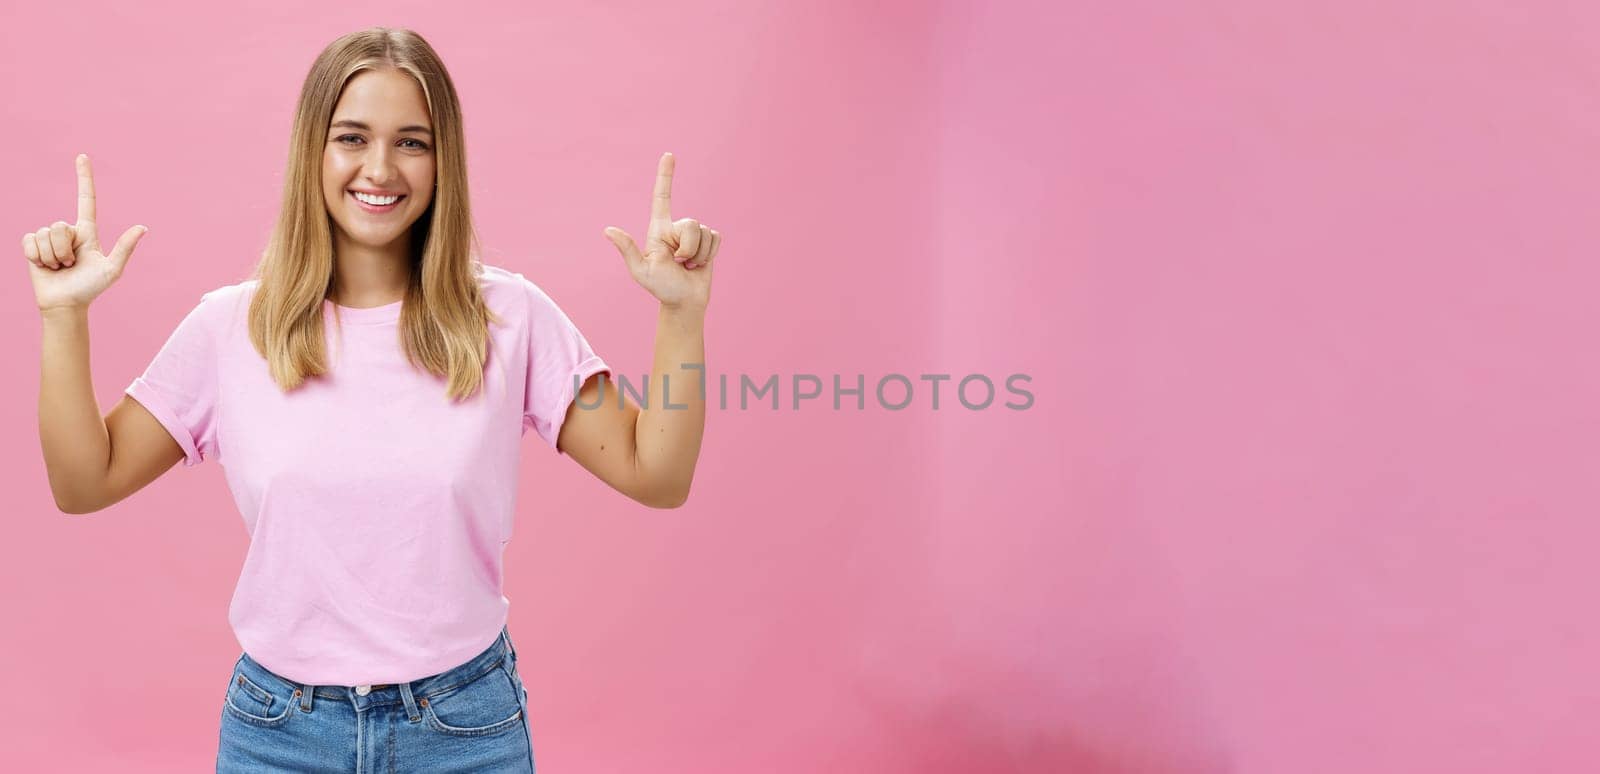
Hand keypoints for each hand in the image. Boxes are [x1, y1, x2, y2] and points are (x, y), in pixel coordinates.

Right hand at [22, 154, 147, 311]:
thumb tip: (143, 227)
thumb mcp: (112, 270)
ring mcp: (49, 237)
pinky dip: (37, 256)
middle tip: (70, 264)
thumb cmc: (90, 288)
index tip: (82, 156)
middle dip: (64, 249)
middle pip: (60, 226)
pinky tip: (44, 266)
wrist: (66, 304)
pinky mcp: (32, 245)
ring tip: (59, 267)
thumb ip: (124, 248)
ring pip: (45, 234)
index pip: (86, 199)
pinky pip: (30, 240)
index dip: (84, 178)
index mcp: (88, 232)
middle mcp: (68, 231)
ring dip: (52, 256)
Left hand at [602, 152, 721, 310]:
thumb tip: (608, 230)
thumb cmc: (661, 288)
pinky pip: (716, 238)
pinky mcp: (709, 242)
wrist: (685, 302)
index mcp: (659, 229)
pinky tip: (700, 264)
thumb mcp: (641, 271)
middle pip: (691, 223)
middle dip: (689, 247)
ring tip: (689, 265)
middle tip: (680, 263)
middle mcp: (677, 228)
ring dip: (700, 254)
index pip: (662, 197)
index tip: (669, 154)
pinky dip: (711, 254)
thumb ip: (627, 249)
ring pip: (706, 232)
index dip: (665, 176)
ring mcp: (694, 235)